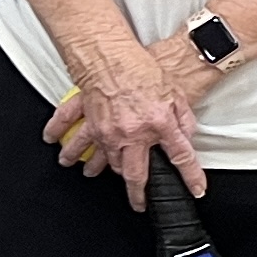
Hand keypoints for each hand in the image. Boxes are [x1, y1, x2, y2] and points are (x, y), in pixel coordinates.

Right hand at [50, 37, 213, 209]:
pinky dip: (64, 143)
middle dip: (138, 193)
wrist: (112, 53)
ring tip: (93, 175)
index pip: (180, 157)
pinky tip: (60, 151)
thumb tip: (187, 136)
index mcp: (158, 126)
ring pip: (101, 161)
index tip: (196, 190)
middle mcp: (131, 134)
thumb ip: (184, 119)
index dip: (191, 177)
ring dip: (97, 170)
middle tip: (138, 203)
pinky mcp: (88, 119)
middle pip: (135, 174)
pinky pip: (73, 136)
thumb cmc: (144, 69)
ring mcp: (106, 130)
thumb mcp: (176, 94)